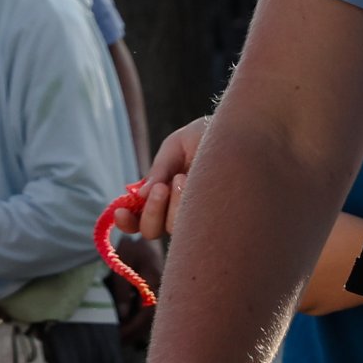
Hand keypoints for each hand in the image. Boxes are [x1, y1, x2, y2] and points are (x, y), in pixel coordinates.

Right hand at [132, 117, 210, 241]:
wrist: (241, 131)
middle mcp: (176, 210)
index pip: (138, 219)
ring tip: (182, 177)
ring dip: (172, 204)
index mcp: (162, 195)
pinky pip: (194, 225)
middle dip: (150, 212)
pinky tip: (192, 183)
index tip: (120, 212)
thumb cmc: (207, 137)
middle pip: (151, 231)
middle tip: (159, 188)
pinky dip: (187, 205)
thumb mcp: (176, 147)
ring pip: (172, 229)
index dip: (127, 221)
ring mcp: (197, 217)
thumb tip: (139, 196)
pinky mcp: (217, 220)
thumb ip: (158, 170)